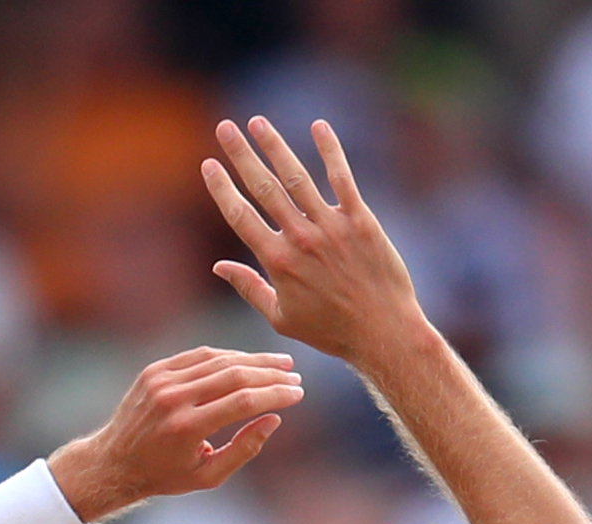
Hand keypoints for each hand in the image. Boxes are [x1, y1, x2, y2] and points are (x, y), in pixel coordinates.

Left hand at [53, 347, 304, 516]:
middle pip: (233, 375)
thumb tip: (274, 419)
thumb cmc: (166, 475)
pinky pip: (198, 356)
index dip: (275, 394)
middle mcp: (173, 399)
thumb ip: (244, 449)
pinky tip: (247, 360)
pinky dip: (226, 356)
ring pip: (217, 360)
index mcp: (187, 428)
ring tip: (279, 363)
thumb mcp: (208, 476)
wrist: (115, 461)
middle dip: (270, 373)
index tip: (298, 393)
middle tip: (294, 375)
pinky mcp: (155, 370)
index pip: (243, 401)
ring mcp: (161, 380)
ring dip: (252, 360)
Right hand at [201, 117, 428, 375]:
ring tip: (258, 122)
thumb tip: (219, 265)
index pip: (241, 216)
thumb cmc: (331, 331)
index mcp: (278, 262)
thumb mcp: (281, 318)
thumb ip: (249, 288)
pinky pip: (342, 179)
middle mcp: (301, 239)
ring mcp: (332, 227)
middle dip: (241, 155)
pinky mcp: (361, 221)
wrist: (382, 333)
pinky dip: (330, 151)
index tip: (208, 164)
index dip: (222, 188)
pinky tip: (318, 127)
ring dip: (275, 146)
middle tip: (225, 127)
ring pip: (296, 177)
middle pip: (263, 188)